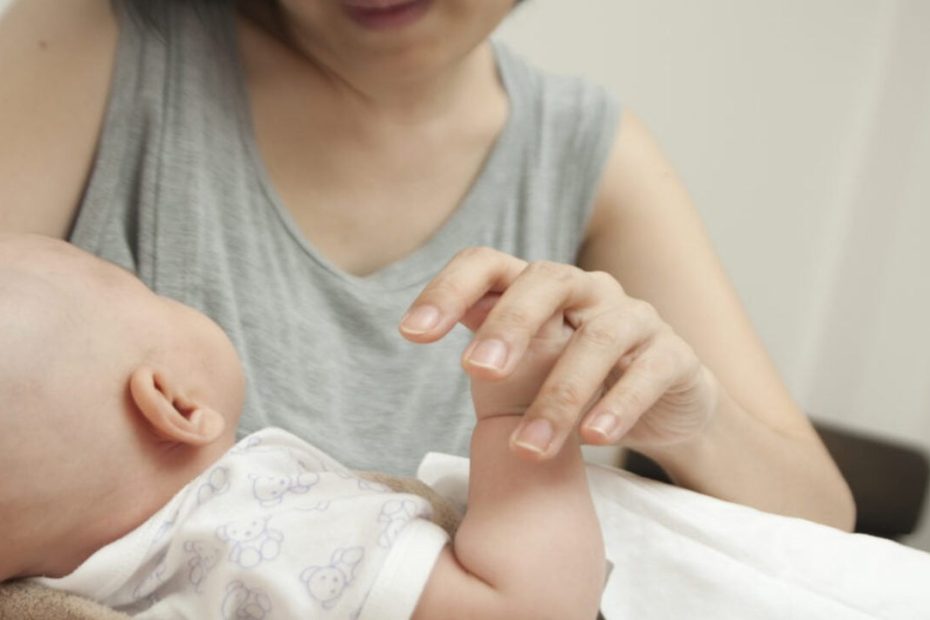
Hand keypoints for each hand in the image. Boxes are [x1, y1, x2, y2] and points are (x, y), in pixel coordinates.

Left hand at [399, 247, 719, 459]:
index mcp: (540, 287)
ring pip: (599, 338)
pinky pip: (650, 370)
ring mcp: (635, 318)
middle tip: (475, 372)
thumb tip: (422, 322)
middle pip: (546, 282)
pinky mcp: (675, 355)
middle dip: (509, 324)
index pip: (489, 263)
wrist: (664, 404)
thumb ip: (488, 338)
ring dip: (560, 394)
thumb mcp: (529, 362)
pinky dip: (620, 404)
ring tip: (529, 448)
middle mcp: (588, 290)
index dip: (448, 289)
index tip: (411, 333)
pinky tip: (594, 439)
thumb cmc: (579, 378)